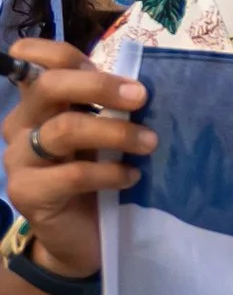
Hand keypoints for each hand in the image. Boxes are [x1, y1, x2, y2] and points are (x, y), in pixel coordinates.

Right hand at [4, 42, 154, 280]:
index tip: (114, 70)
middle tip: (142, 97)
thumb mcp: (102, 138)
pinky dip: (109, 172)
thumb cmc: (96, 180)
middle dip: (99, 86)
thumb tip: (139, 84)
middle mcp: (21, 125)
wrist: (80, 240)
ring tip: (150, 143)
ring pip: (64, 129)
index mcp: (38, 104)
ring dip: (115, 132)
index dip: (65, 54)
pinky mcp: (27, 192)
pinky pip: (72, 174)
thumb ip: (106, 109)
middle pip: (48, 87)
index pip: (33, 61)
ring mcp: (19, 159)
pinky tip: (131, 178)